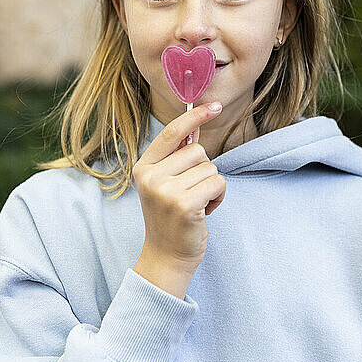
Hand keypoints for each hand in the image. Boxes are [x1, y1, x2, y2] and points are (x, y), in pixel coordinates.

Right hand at [132, 103, 225, 271]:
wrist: (167, 256)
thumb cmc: (171, 217)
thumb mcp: (165, 183)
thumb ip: (177, 156)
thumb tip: (196, 124)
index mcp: (143, 167)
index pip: (172, 133)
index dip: (194, 116)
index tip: (213, 105)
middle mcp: (150, 177)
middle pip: (198, 150)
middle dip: (204, 170)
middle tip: (191, 192)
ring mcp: (165, 191)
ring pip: (210, 168)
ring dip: (211, 186)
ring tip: (196, 204)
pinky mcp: (184, 205)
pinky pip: (217, 183)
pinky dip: (218, 197)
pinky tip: (204, 212)